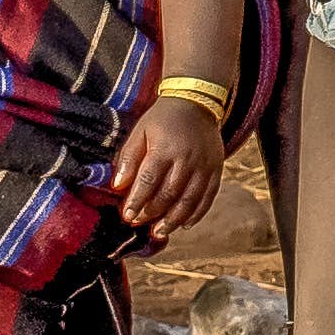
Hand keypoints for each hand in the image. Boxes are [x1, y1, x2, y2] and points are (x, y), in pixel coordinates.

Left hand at [115, 96, 224, 237]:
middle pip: (168, 194)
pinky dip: (196, 214)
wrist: (197, 102)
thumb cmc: (163, 119)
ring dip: (173, 220)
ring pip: (189, 201)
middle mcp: (187, 160)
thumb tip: (118, 186)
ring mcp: (204, 167)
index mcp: (165, 149)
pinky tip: (184, 225)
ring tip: (159, 231)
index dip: (137, 201)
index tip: (127, 216)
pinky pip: (208, 198)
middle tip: (139, 223)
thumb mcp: (140, 131)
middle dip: (152, 213)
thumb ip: (129, 158)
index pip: (148, 181)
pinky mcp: (216, 171)